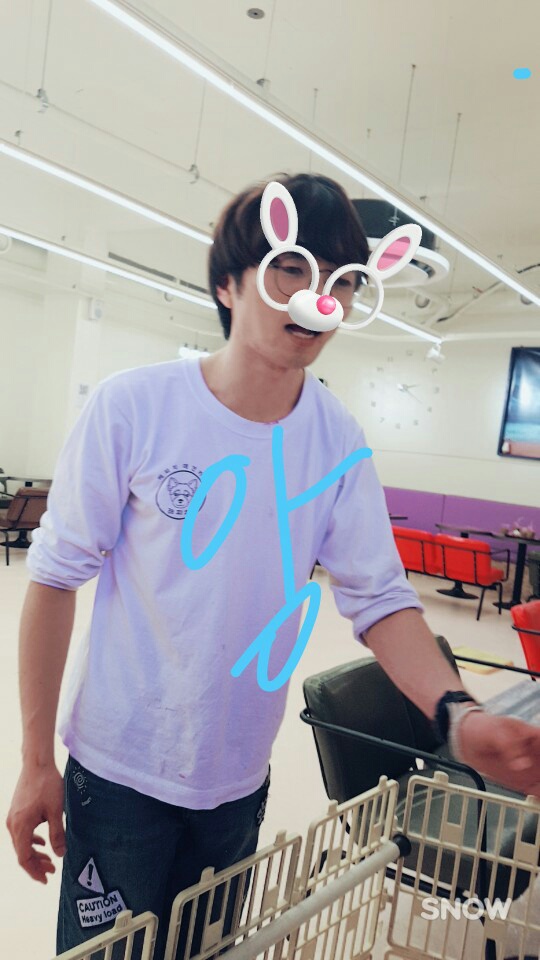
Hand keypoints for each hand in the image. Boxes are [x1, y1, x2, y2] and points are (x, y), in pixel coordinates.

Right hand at [6, 763, 65, 882]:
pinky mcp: (16, 811)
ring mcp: (12, 817)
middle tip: (52, 872)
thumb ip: (57, 834)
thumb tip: (60, 855)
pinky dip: (31, 841)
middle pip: (22, 852)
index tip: (46, 879)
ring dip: (34, 853)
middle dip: (36, 864)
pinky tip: (42, 842)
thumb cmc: (48, 784)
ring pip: (21, 843)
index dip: (35, 871)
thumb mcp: (56, 810)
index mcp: (20, 826)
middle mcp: (12, 824)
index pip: (24, 858)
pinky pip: (22, 833)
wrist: (37, 763)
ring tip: (49, 859)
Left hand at [457, 711, 539, 796]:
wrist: (467, 739)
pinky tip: (538, 804)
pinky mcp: (523, 783)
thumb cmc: (484, 728)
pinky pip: (537, 794)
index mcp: (536, 737)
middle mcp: (538, 755)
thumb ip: (509, 747)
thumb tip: (523, 765)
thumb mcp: (496, 733)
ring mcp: (532, 770)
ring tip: (539, 794)